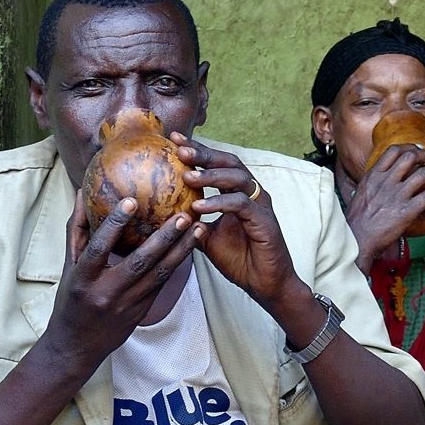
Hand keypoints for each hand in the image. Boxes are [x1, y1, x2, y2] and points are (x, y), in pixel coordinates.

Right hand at [41, 181, 198, 374]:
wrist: (77, 347)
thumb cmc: (71, 300)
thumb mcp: (69, 266)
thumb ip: (77, 229)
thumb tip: (83, 192)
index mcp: (83, 279)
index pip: (99, 248)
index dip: (114, 224)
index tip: (131, 201)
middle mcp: (106, 293)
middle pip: (139, 263)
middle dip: (164, 239)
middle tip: (182, 215)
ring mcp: (127, 305)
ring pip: (159, 275)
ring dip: (181, 251)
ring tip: (197, 229)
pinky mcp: (142, 312)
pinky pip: (163, 284)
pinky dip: (177, 265)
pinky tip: (190, 247)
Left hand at [181, 136, 298, 308]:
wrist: (263, 284)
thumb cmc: (239, 260)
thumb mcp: (205, 238)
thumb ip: (189, 222)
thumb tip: (160, 215)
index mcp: (237, 192)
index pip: (217, 164)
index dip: (197, 150)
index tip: (173, 140)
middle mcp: (250, 193)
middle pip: (228, 162)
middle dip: (204, 153)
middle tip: (180, 149)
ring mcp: (259, 204)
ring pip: (236, 178)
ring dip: (210, 175)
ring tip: (187, 176)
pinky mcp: (264, 220)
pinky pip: (240, 204)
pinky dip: (219, 202)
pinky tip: (198, 206)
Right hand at [345, 138, 424, 266]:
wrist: (357, 240)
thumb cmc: (356, 221)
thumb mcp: (360, 194)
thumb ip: (371, 184)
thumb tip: (377, 180)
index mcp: (373, 176)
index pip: (393, 151)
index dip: (409, 147)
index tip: (417, 150)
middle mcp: (386, 182)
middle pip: (411, 157)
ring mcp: (397, 196)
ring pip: (424, 174)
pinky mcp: (407, 211)